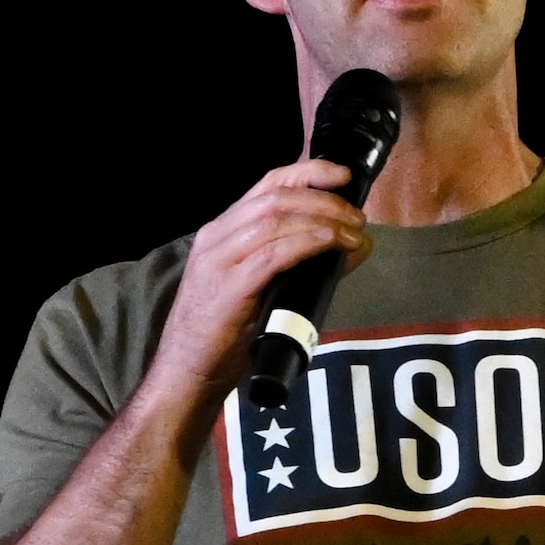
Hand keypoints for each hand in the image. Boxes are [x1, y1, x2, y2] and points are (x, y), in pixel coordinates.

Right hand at [149, 158, 370, 398]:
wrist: (187, 372)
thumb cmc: (224, 334)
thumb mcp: (260, 287)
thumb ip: (295, 262)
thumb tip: (351, 246)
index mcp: (222, 231)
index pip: (268, 185)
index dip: (308, 173)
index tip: (343, 176)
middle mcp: (217, 236)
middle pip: (276, 196)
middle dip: (324, 199)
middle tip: (357, 217)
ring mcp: (219, 260)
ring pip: (275, 218)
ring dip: (323, 219)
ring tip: (353, 232)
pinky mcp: (229, 287)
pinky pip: (274, 253)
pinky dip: (308, 242)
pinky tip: (330, 243)